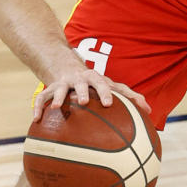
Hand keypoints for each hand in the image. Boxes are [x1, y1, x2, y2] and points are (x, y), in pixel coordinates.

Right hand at [33, 63, 150, 121]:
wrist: (67, 66)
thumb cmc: (95, 82)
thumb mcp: (111, 86)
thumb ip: (130, 97)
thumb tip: (150, 110)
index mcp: (97, 80)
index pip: (106, 85)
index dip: (109, 94)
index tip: (111, 104)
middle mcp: (81, 80)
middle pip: (84, 84)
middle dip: (85, 91)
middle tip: (86, 101)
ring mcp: (65, 83)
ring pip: (61, 88)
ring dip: (59, 96)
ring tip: (57, 107)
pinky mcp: (50, 88)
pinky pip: (42, 98)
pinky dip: (38, 108)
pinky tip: (35, 120)